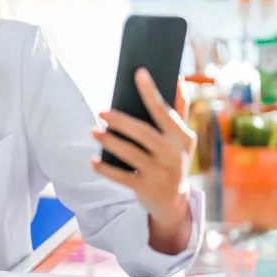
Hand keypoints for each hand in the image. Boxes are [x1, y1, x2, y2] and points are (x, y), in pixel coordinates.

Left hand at [92, 68, 196, 254]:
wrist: (175, 203)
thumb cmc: (173, 159)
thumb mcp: (182, 139)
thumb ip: (179, 111)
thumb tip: (179, 81)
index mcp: (183, 138)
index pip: (165, 111)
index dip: (152, 92)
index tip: (139, 72)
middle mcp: (173, 155)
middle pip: (144, 133)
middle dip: (121, 121)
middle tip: (101, 112)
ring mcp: (160, 174)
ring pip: (130, 154)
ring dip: (109, 141)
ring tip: (94, 132)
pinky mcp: (146, 189)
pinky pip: (120, 177)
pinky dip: (105, 168)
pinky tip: (93, 160)